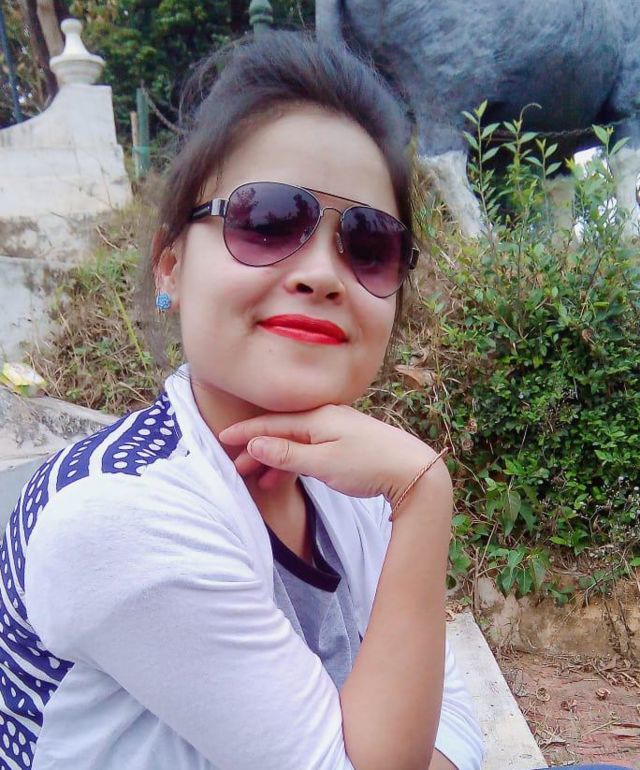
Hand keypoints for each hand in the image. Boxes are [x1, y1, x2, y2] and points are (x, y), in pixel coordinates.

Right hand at [218, 404, 449, 505]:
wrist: (412, 470)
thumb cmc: (368, 465)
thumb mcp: (322, 462)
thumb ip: (287, 454)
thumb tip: (255, 443)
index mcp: (316, 417)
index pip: (271, 423)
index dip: (245, 432)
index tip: (222, 439)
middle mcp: (324, 417)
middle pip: (280, 431)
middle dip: (256, 448)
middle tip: (236, 468)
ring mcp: (335, 429)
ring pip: (294, 441)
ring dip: (273, 458)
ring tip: (255, 478)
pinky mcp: (344, 442)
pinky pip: (309, 448)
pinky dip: (292, 462)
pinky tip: (283, 478)